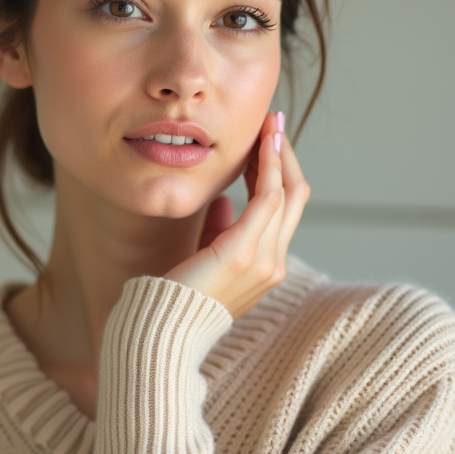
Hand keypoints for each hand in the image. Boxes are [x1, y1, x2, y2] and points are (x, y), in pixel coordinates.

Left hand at [163, 111, 308, 317]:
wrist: (160, 330)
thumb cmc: (173, 297)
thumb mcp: (202, 258)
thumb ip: (218, 231)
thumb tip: (223, 202)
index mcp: (264, 266)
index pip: (282, 209)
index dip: (278, 172)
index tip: (266, 142)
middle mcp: (272, 264)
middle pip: (293, 197)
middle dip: (284, 156)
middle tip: (273, 123)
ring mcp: (264, 261)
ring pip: (285, 193)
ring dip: (277, 154)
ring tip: (269, 124)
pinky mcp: (244, 254)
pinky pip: (268, 200)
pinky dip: (268, 168)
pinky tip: (262, 145)